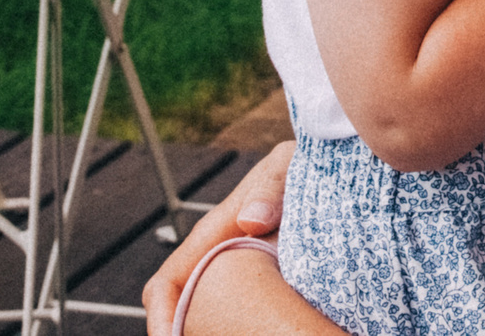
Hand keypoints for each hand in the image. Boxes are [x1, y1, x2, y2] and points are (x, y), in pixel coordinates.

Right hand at [143, 142, 291, 332]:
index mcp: (211, 235)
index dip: (162, 317)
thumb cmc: (297, 165)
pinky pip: (240, 314)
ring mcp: (237, 271)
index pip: (167, 284)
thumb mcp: (283, 169)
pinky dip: (239, 327)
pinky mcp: (260, 281)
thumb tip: (250, 221)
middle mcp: (216, 257)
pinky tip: (261, 332)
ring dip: (209, 331)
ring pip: (210, 315)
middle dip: (185, 333)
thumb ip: (269, 189)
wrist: (323, 167)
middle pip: (183, 309)